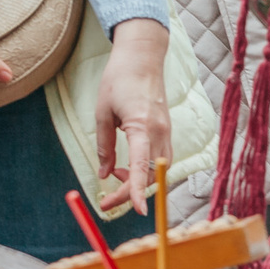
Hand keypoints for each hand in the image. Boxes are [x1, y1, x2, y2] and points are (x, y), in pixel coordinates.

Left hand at [92, 18, 170, 213]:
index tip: (137, 211)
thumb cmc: (119, 79)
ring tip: (115, 176)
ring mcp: (166, 131)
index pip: (143, 167)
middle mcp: (159, 131)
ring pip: (157, 170)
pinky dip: (145, 169)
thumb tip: (103, 174)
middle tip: (105, 201)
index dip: (139, 191)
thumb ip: (104, 146)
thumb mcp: (102, 113)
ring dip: (138, 180)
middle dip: (130, 192)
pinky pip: (160, 159)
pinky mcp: (166, 130)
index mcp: (142, 125)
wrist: (142, 57)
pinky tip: (128, 165)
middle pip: (151, 175)